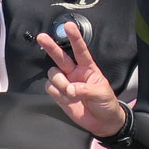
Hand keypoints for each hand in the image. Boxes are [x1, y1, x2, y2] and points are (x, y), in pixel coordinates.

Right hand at [38, 22, 125, 137]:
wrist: (103, 123)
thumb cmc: (106, 104)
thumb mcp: (101, 94)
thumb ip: (85, 90)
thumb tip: (69, 89)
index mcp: (88, 68)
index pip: (81, 50)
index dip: (74, 38)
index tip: (68, 25)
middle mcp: (75, 73)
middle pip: (60, 56)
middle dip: (51, 46)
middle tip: (42, 37)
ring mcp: (66, 83)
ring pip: (53, 74)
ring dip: (59, 82)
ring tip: (69, 93)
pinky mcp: (59, 95)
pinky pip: (50, 88)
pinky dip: (56, 93)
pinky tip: (65, 99)